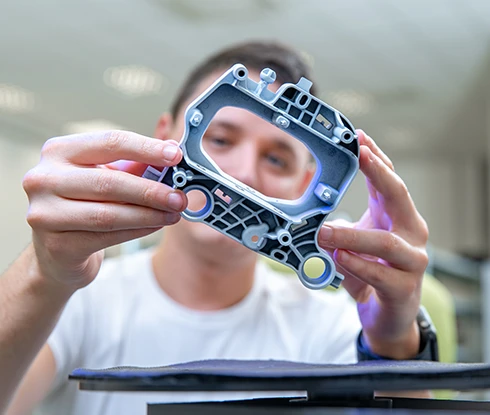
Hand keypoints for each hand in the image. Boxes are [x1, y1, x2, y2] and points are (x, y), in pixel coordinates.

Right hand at [22, 131, 186, 290]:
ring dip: (148, 214)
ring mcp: (45, 213)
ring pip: (109, 213)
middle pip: (109, 182)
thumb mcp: (105, 176)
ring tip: (173, 214)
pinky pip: (107, 237)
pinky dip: (137, 231)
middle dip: (151, 190)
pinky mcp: (57, 245)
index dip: (146, 149)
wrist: (55, 250)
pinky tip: (155, 226)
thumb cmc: (83, 204)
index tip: (176, 156)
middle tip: (179, 197)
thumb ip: (135, 164)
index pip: (110, 143)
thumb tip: (172, 149)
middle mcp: (44, 179)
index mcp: (59, 151)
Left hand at [318, 130, 428, 358]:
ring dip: (353, 235)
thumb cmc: (371, 273)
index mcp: (397, 218)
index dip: (376, 158)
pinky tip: (338, 259)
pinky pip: (381, 275)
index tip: (358, 137)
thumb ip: (342, 223)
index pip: (389, 181)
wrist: (387, 316)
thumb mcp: (355, 242)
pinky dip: (357, 265)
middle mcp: (410, 234)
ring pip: (387, 242)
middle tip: (359, 155)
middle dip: (379, 173)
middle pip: (399, 196)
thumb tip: (313, 201)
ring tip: (325, 232)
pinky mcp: (404, 289)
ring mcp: (412, 262)